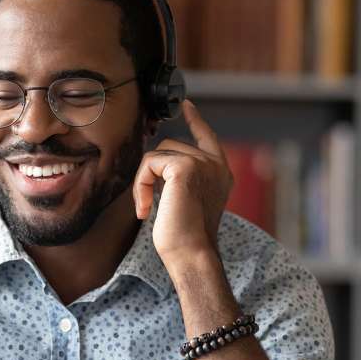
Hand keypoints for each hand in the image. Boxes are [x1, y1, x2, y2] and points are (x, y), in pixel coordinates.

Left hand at [133, 100, 232, 268]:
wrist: (191, 254)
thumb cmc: (185, 238)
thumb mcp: (186, 201)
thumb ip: (181, 178)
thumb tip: (157, 162)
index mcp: (220, 173)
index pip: (207, 137)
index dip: (195, 120)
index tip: (185, 105)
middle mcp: (216, 165)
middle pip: (169, 147)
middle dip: (151, 174)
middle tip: (147, 205)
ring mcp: (203, 163)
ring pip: (157, 154)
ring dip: (143, 182)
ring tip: (147, 208)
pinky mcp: (185, 167)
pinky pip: (149, 163)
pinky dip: (140, 185)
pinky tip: (145, 209)